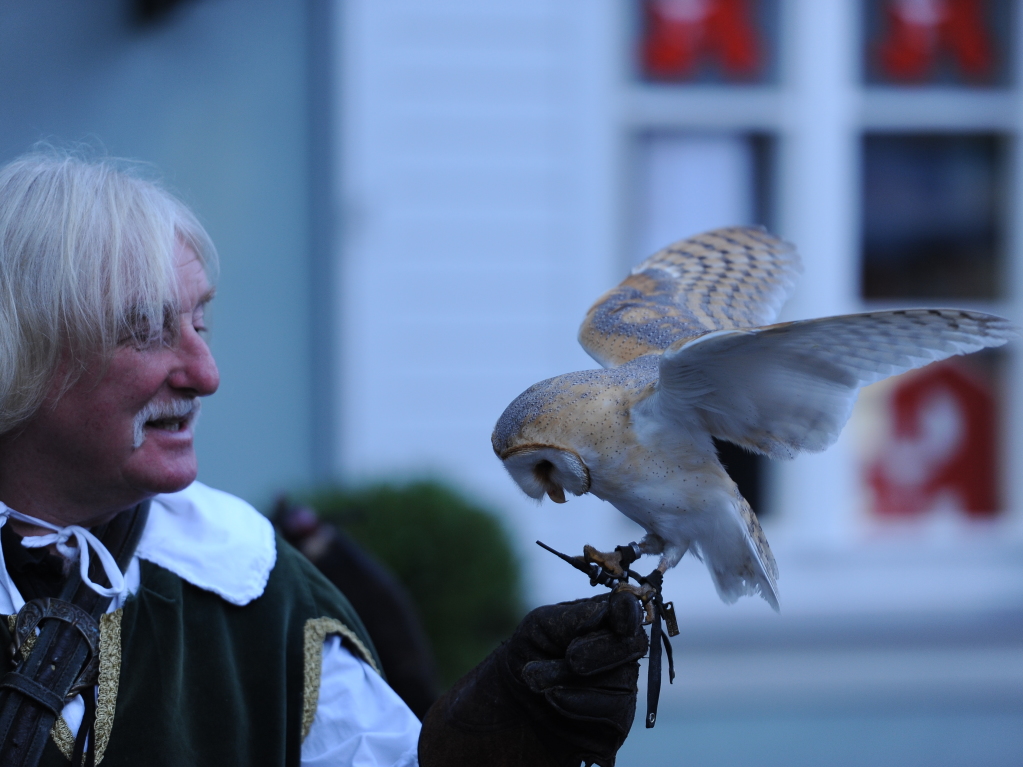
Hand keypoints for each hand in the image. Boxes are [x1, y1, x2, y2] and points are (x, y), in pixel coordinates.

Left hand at [419, 590, 647, 766]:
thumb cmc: (526, 654)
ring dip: (573, 680)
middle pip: (631, 646)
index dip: (628, 613)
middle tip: (570, 658)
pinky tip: (552, 699)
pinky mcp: (613, 725)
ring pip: (621, 683)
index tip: (620, 617)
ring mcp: (621, 689)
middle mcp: (620, 654)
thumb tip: (621, 607)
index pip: (628, 611)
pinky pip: (612, 714)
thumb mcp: (541, 626)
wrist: (503, 705)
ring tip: (536, 679)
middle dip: (600, 652)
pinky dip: (577, 704)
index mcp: (604, 622)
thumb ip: (578, 616)